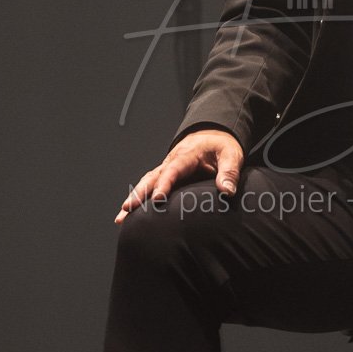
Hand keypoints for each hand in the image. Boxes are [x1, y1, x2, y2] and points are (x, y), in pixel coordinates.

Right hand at [115, 129, 243, 223]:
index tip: (158, 199)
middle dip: (139, 193)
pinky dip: (138, 198)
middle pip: (151, 177)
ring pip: (146, 182)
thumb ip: (229, 172)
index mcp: (186, 155)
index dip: (164, 184)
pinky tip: (128, 214)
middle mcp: (171, 161)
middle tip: (128, 209)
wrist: (213, 134)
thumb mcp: (230, 155)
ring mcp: (166, 168)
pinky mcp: (165, 175)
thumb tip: (227, 191)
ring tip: (122, 217)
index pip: (173, 170)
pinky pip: (149, 186)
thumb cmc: (221, 145)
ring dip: (134, 198)